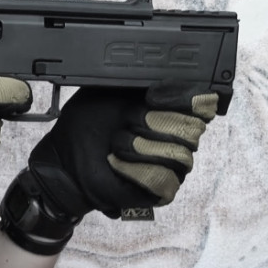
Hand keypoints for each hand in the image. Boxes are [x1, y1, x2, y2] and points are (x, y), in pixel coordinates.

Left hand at [28, 79, 218, 218]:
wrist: (64, 158)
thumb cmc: (84, 126)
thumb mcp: (108, 89)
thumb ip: (139, 79)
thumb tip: (165, 76)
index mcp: (168, 111)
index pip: (203, 104)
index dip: (185, 98)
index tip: (152, 96)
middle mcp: (175, 138)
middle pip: (192, 129)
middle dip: (152, 122)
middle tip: (126, 122)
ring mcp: (171, 166)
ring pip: (179, 155)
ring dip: (138, 146)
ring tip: (116, 143)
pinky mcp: (160, 190)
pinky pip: (164, 179)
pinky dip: (135, 169)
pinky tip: (117, 163)